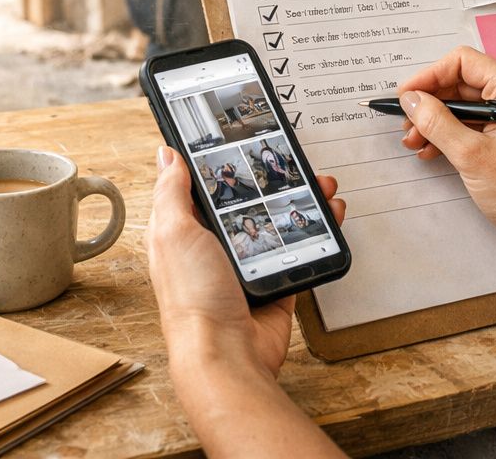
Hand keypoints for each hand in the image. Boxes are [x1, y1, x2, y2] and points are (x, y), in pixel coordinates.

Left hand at [147, 146, 344, 378]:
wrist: (229, 354)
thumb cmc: (193, 301)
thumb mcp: (174, 233)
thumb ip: (172, 193)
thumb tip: (166, 155)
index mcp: (183, 231)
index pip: (201, 186)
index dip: (221, 163)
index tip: (241, 140)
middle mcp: (214, 247)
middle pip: (247, 200)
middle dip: (271, 179)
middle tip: (292, 161)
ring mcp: (246, 264)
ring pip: (276, 221)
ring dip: (301, 200)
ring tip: (320, 184)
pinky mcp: (275, 281)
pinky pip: (299, 249)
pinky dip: (317, 231)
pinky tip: (329, 215)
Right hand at [397, 47, 495, 242]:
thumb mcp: (471, 155)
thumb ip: (437, 122)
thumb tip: (411, 100)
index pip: (463, 63)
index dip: (430, 76)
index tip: (406, 97)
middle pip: (460, 84)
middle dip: (429, 102)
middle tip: (406, 125)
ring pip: (462, 107)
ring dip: (434, 121)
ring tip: (413, 142)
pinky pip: (470, 126)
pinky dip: (447, 135)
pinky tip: (429, 151)